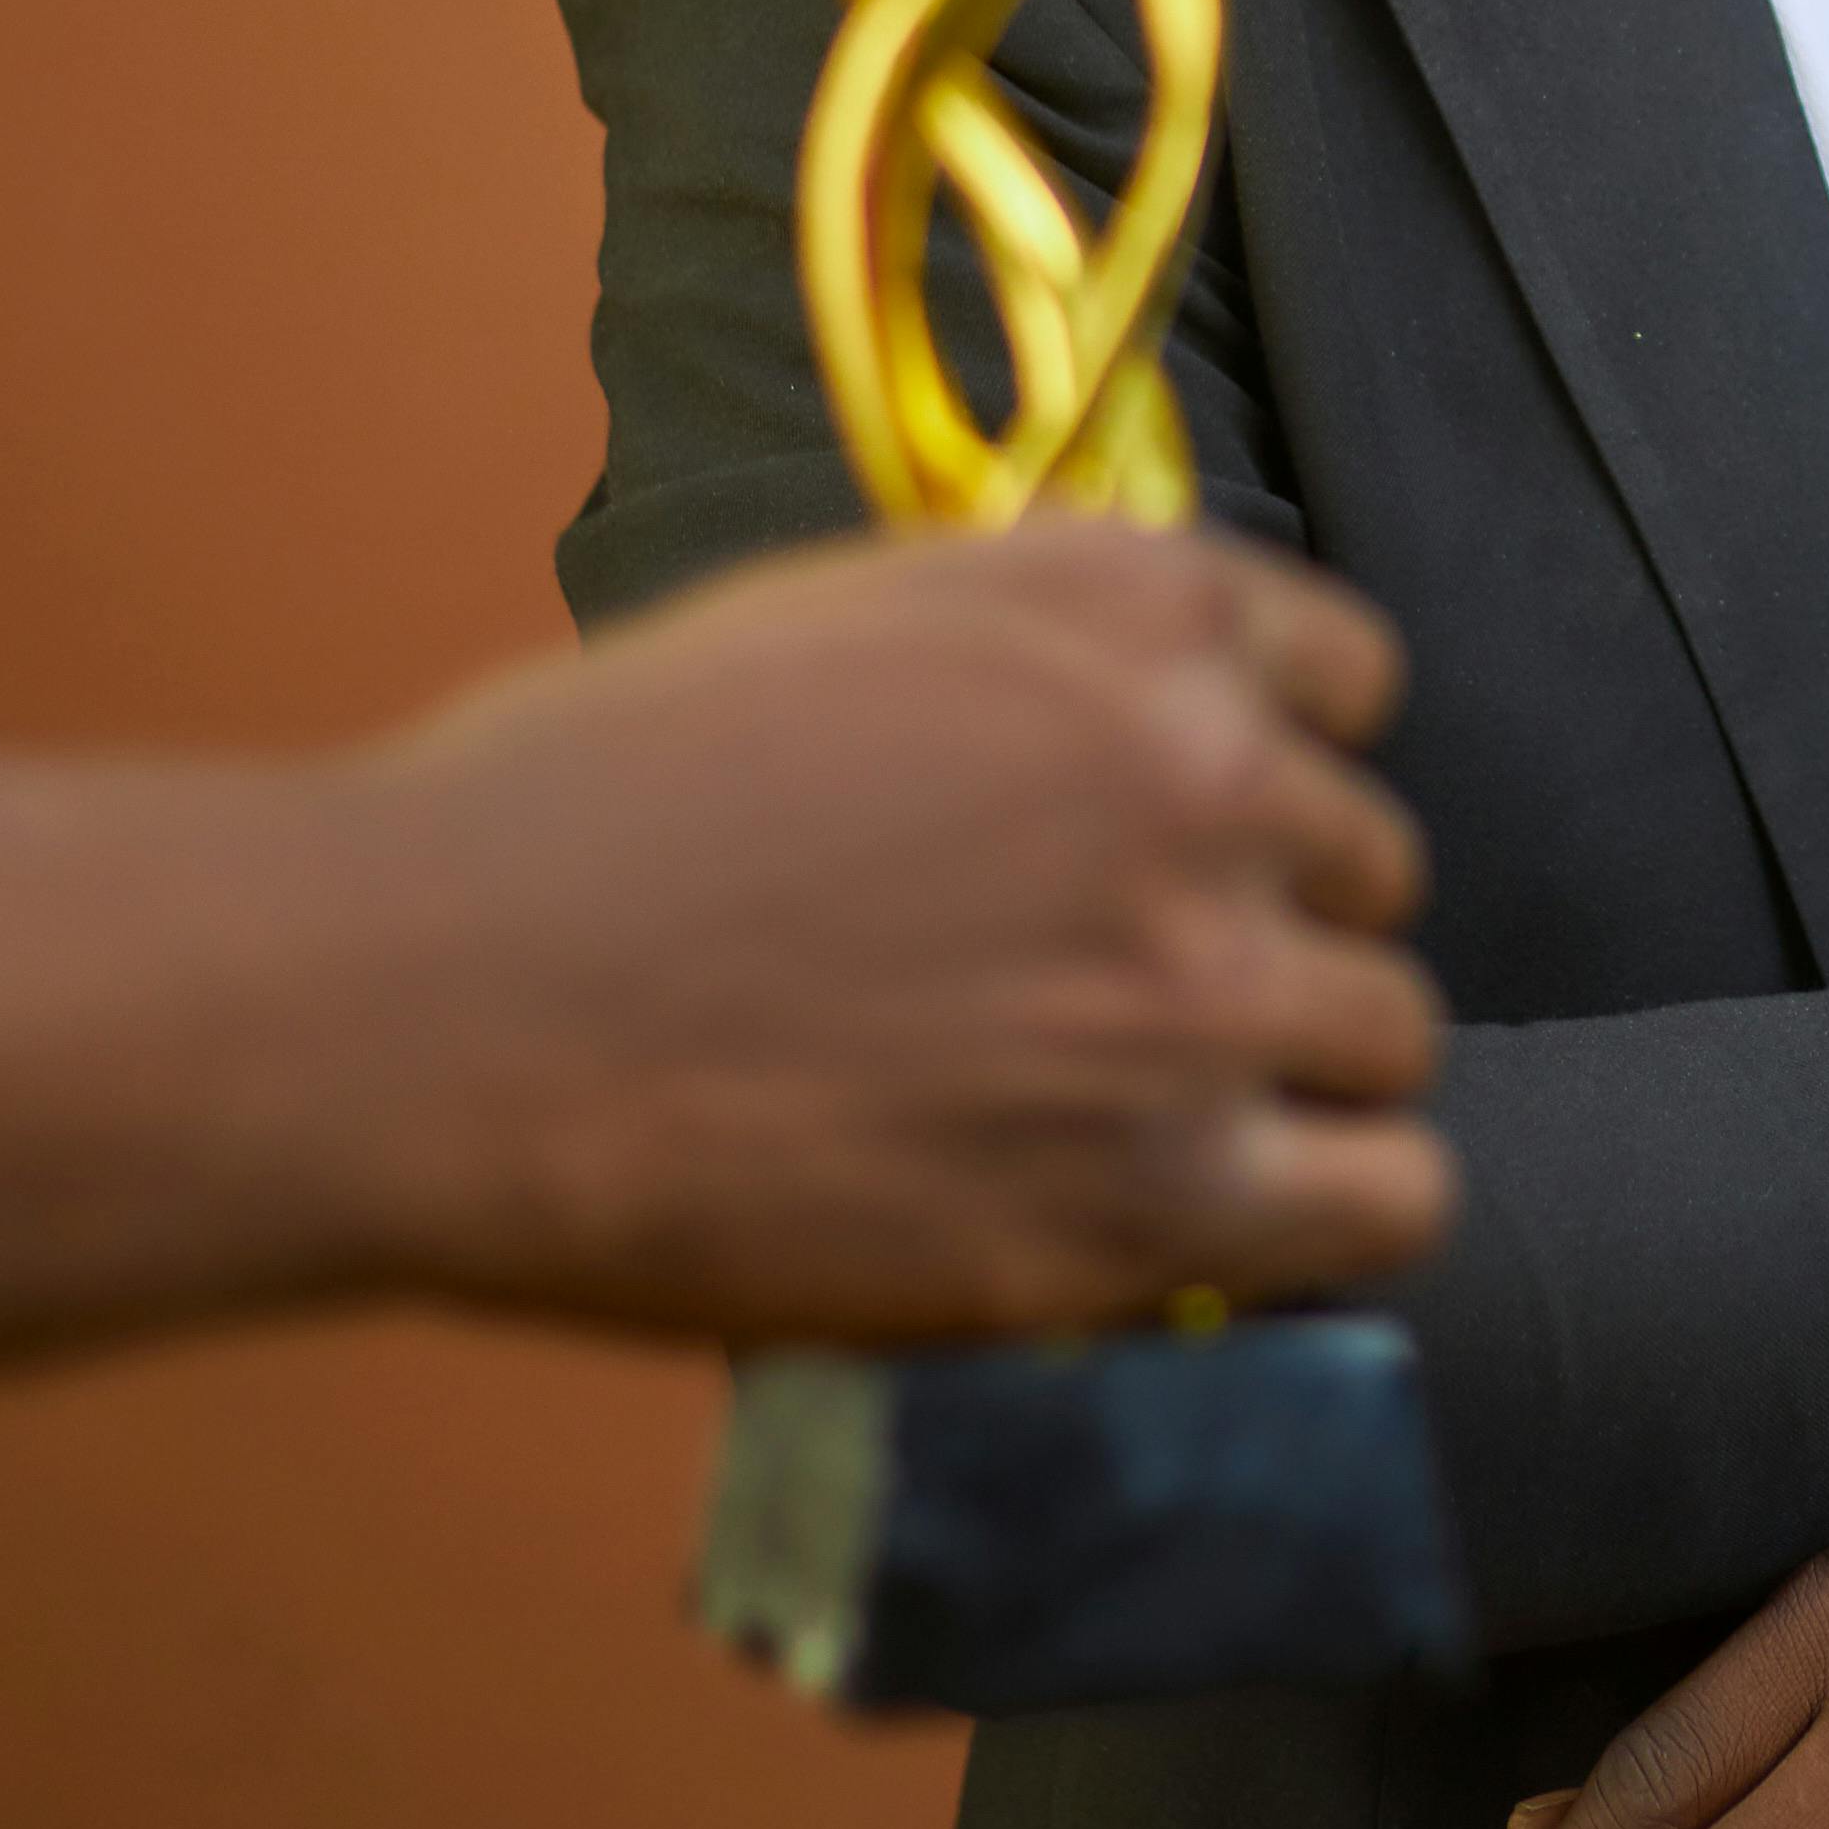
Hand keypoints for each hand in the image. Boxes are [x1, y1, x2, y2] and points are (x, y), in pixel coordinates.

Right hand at [328, 515, 1451, 1336]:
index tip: (1196, 840)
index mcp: (1121, 607)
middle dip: (1263, 927)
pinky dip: (1331, 1213)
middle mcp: (1202, 773)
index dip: (1271, 769)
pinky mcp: (1164, 1191)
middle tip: (1122, 1000)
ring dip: (1290, 1074)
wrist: (436, 1005)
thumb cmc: (569, 813)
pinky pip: (1391, 1200)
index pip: (1345, 677)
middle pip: (1364, 866)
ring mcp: (1198, 988)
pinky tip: (1226, 1220)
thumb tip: (1111, 722)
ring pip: (1388, 1032)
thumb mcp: (827, 627)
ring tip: (1146, 1118)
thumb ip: (1018, 664)